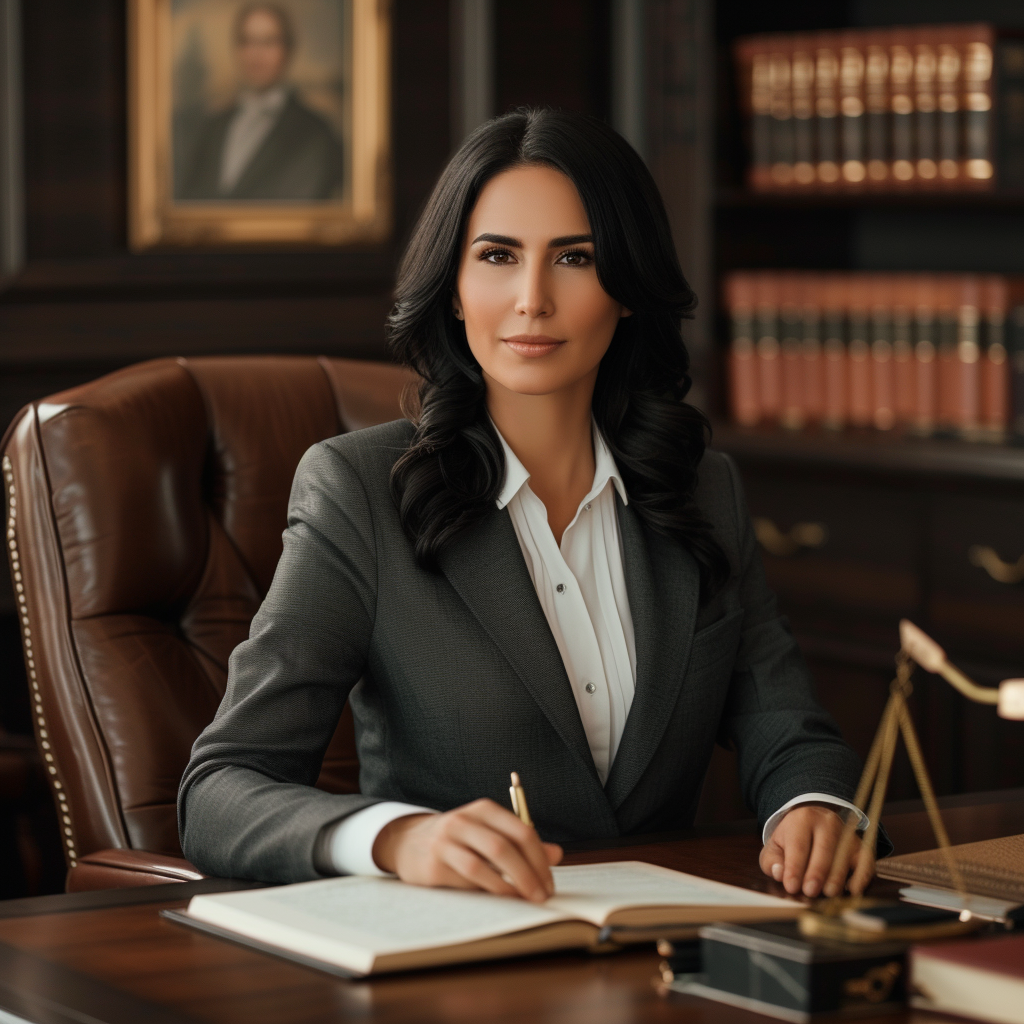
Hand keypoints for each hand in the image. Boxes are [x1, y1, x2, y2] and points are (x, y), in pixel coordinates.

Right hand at [371, 798, 563, 902]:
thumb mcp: (490, 833)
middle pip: (504, 847)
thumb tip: (556, 855)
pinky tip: (500, 898)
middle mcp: (464, 821)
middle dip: (528, 875)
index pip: (521, 831)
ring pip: (484, 864)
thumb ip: (522, 843)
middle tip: (542, 896)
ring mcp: (446, 841)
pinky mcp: (434, 864)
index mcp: (484, 810)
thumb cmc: (460, 840)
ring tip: (524, 900)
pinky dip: (488, 890)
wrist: (409, 842)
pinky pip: (466, 880)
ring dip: (510, 886)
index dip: (540, 859)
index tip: (549, 883)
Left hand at [759, 805, 872, 897]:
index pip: (798, 845)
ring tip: (828, 893)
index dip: (795, 868)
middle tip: (810, 892)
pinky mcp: (861, 846)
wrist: (814, 820)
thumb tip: (779, 873)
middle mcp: (827, 823)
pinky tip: (852, 890)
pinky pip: (865, 862)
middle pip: (824, 849)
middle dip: (817, 873)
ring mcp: (846, 834)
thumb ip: (772, 861)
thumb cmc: (792, 838)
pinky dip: (861, 876)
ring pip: (844, 856)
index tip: (791, 886)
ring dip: (837, 877)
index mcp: (802, 819)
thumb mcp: (775, 845)